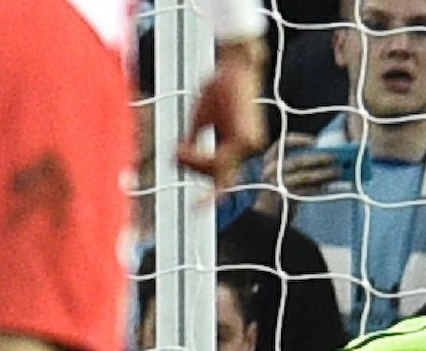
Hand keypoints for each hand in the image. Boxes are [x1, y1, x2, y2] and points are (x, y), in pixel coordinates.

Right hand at [177, 38, 267, 190]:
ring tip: (178, 146)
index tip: (195, 208)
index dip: (211, 196)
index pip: (223, 177)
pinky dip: (196, 156)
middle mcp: (248, 150)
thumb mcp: (200, 119)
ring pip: (213, 171)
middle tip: (175, 152)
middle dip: (192, 167)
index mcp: (239, 146)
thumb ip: (194, 142)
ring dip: (191, 160)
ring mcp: (250, 147)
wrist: (235, 67)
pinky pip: (214, 162)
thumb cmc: (218, 88)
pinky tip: (184, 146)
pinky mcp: (246, 142)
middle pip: (215, 177)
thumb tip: (178, 161)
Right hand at [258, 133, 344, 199]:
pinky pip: (306, 191)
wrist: (269, 210)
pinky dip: (319, 188)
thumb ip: (300, 162)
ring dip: (323, 173)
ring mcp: (277, 184)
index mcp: (270, 158)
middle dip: (319, 158)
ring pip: (304, 176)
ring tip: (338, 172)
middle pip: (299, 161)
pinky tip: (329, 186)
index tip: (315, 141)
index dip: (299, 140)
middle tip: (335, 157)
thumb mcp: (285, 171)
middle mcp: (271, 170)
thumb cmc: (282, 186)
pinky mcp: (285, 197)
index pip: (283, 143)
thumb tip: (326, 156)